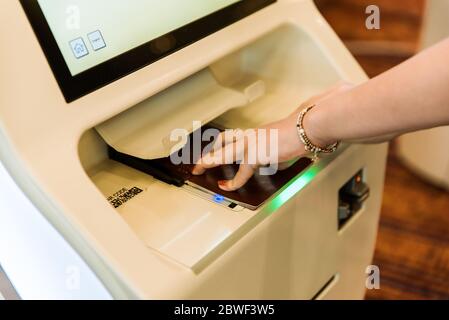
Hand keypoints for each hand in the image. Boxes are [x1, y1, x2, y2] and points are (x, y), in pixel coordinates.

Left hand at [192, 83, 351, 190]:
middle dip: (209, 150)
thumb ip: (272, 156)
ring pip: (224, 152)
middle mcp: (250, 136)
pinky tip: (228, 186)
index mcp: (255, 133)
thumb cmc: (300, 134)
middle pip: (222, 140)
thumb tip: (270, 165)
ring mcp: (251, 143)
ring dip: (209, 161)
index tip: (213, 149)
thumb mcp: (281, 146)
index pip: (233, 136)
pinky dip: (234, 181)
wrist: (307, 128)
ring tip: (199, 170)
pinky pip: (241, 171)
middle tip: (198, 162)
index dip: (220, 144)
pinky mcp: (256, 154)